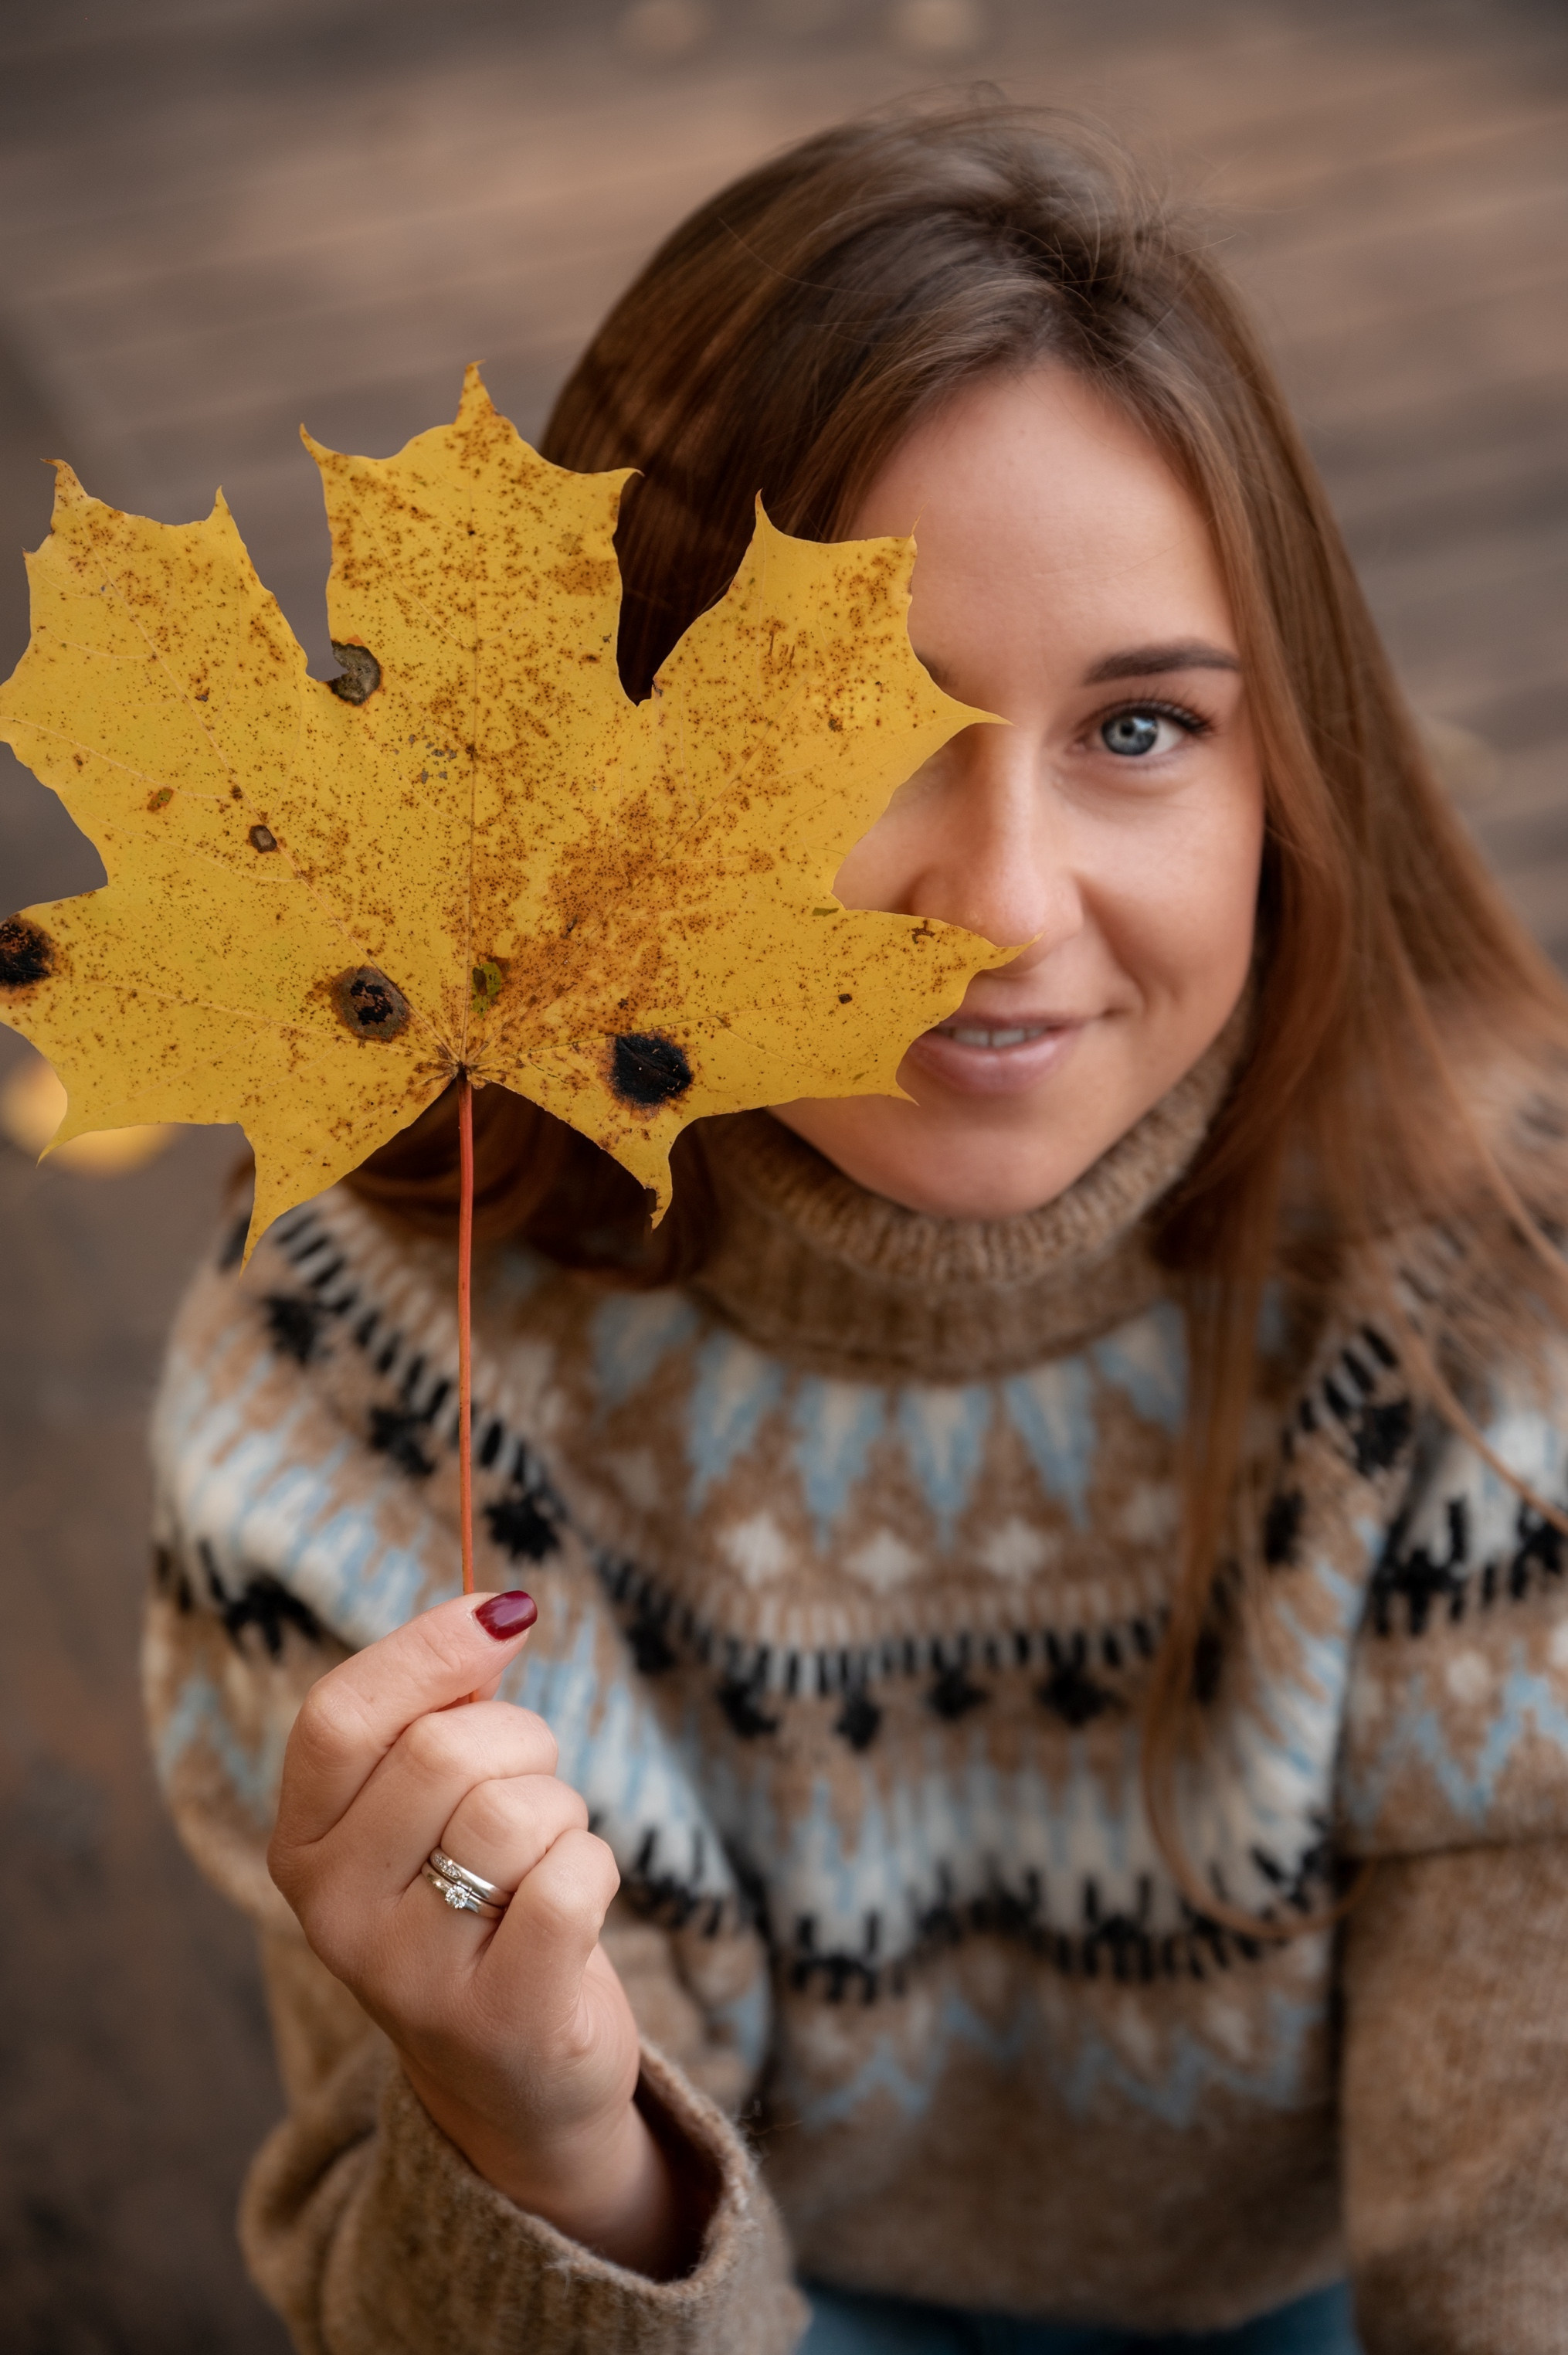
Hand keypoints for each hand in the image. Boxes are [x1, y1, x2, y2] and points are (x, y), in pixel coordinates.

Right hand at [268, 1590, 693, 2274]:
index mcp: (301, 1843)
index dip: (428, 1647)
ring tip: (544, 1860)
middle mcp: (332, 1911)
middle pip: (443, 1753)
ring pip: (515, 1815)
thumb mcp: (435, 1807)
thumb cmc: (478, 1902)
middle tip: (533, 1787)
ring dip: (562, 1813)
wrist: (514, 2078)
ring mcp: (406, 1975)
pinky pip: (568, 1881)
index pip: (339, 1716)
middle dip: (521, 1743)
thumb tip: (498, 1610)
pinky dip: (595, 1870)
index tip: (504, 1611)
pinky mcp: (496, 2018)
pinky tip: (573, 1910)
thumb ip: (446, 1710)